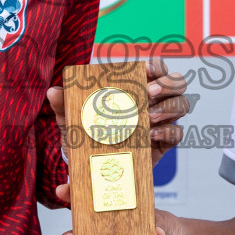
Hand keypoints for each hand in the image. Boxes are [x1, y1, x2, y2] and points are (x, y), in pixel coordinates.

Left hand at [46, 57, 190, 164]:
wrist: (93, 168)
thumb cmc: (85, 135)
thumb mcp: (72, 120)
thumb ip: (63, 105)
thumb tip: (53, 92)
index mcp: (134, 88)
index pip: (155, 68)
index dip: (155, 66)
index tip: (145, 70)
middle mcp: (153, 100)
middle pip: (176, 82)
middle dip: (166, 84)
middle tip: (147, 95)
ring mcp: (161, 121)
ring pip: (182, 104)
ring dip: (169, 107)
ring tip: (149, 117)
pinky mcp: (164, 143)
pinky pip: (177, 133)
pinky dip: (168, 132)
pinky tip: (151, 136)